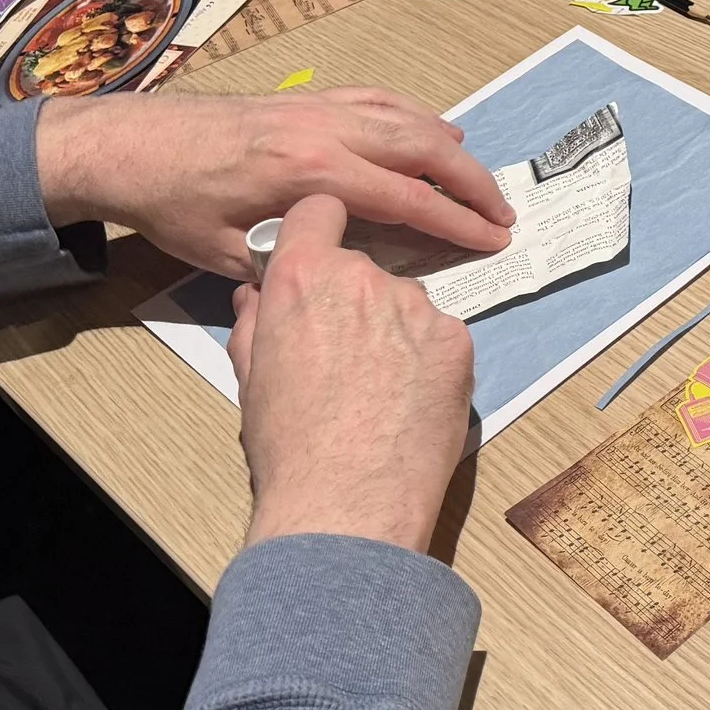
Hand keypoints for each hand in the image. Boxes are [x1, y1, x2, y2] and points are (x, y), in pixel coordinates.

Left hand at [36, 86, 515, 278]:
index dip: (458, 223)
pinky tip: (430, 132)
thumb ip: (296, 261)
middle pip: (424, 150)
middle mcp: (325, 129)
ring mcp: (317, 106)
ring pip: (407, 117)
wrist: (128, 145)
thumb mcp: (230, 254)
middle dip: (472, 182)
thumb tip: (344, 272)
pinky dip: (415, 116)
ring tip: (479, 177)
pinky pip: (378, 99)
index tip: (494, 239)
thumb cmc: (172, 204)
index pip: (408, 199)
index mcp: (311, 173)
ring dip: (451, 148)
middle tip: (504, 212)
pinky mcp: (305, 98)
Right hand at [227, 194, 474, 550]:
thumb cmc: (288, 444)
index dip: (319, 227)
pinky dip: (429, 358)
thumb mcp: (250, 376)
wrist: (347, 500)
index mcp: (305, 277)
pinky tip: (410, 400)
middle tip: (345, 354)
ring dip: (394, 329)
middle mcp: (365, 278)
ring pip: (406, 303)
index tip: (320, 250)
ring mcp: (418, 307)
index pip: (319, 209)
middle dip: (354, 299)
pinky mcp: (458, 340)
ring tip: (379, 388)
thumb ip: (257, 322)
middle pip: (364, 267)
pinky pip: (440, 335)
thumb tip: (257, 296)